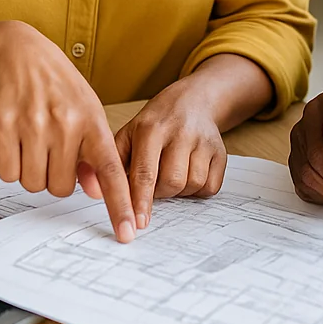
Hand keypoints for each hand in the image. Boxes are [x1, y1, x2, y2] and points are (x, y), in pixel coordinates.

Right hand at [0, 21, 135, 242]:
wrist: (18, 53)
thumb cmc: (58, 87)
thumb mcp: (87, 111)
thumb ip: (95, 151)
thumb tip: (99, 190)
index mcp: (92, 121)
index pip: (111, 170)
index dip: (120, 203)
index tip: (128, 232)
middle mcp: (66, 124)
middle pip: (60, 188)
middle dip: (56, 177)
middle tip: (53, 151)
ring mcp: (33, 124)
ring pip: (33, 184)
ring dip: (33, 171)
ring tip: (35, 141)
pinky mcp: (2, 126)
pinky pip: (7, 174)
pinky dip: (10, 165)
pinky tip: (16, 140)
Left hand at [114, 80, 226, 228]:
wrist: (194, 100)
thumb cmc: (156, 122)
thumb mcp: (129, 132)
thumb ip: (116, 161)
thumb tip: (102, 193)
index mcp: (151, 128)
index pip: (145, 172)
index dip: (141, 201)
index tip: (137, 223)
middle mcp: (181, 132)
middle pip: (172, 182)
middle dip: (160, 193)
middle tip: (155, 185)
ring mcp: (204, 140)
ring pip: (193, 185)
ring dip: (179, 191)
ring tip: (172, 176)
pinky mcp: (220, 151)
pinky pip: (211, 186)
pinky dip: (198, 190)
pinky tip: (189, 175)